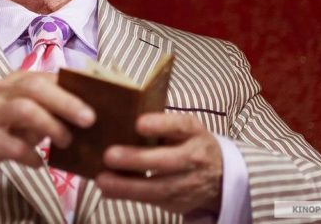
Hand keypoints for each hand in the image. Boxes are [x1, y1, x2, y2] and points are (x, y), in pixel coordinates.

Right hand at [0, 71, 95, 185]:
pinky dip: (32, 156)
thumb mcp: (25, 114)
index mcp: (14, 81)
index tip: (98, 102)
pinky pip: (12, 146)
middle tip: (89, 120)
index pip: (46, 77)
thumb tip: (88, 113)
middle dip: (66, 102)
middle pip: (35, 87)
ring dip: (51, 126)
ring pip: (24, 109)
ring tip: (66, 141)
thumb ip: (50, 109)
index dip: (72, 88)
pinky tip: (40, 163)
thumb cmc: (2, 130)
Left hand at [96, 112, 222, 214]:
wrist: (218, 174)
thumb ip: (158, 125)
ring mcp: (189, 182)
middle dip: (137, 160)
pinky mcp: (180, 202)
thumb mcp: (181, 129)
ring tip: (103, 181)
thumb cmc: (186, 142)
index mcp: (193, 132)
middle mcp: (195, 156)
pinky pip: (154, 201)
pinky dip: (129, 196)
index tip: (138, 124)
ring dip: (128, 186)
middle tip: (109, 156)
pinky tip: (110, 191)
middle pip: (168, 161)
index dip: (160, 125)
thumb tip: (117, 118)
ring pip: (160, 188)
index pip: (180, 125)